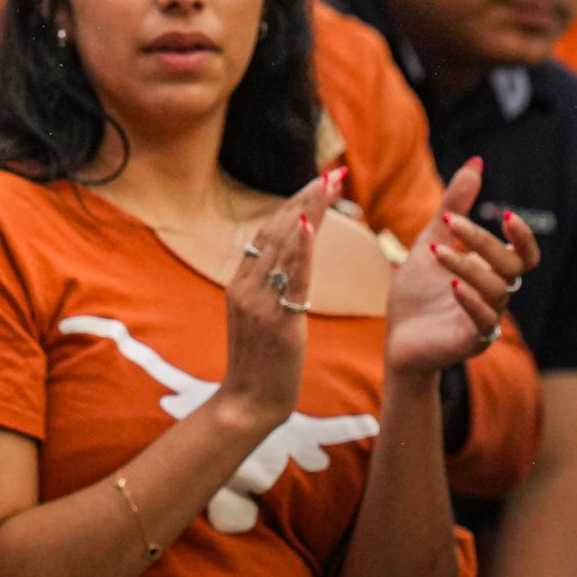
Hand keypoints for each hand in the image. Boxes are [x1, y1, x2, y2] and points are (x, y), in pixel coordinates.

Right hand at [219, 171, 338, 432]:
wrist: (248, 403)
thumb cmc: (263, 366)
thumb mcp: (265, 320)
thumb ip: (273, 289)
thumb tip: (290, 265)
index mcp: (241, 282)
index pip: (269, 231)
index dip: (295, 203)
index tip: (322, 182)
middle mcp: (245, 284)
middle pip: (276, 228)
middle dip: (307, 198)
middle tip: (335, 173)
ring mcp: (256, 300)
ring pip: (282, 243)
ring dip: (308, 210)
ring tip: (332, 185)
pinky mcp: (272, 319)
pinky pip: (286, 275)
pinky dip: (296, 246)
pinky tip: (308, 222)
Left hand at [387, 158, 533, 376]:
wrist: (397, 337)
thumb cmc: (417, 291)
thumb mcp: (431, 240)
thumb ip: (453, 205)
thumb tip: (477, 162)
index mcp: (489, 273)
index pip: (523, 256)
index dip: (523, 238)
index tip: (506, 214)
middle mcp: (495, 295)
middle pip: (510, 268)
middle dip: (482, 241)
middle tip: (450, 221)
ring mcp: (487, 319)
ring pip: (497, 291)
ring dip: (467, 266)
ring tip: (435, 251)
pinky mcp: (472, 341)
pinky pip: (485, 322)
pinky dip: (471, 301)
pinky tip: (453, 285)